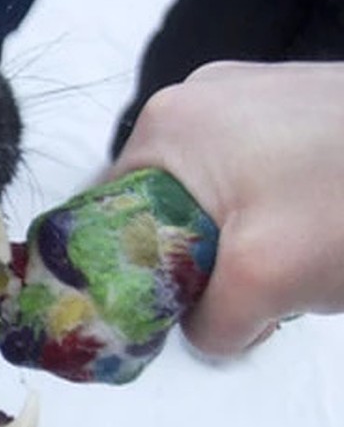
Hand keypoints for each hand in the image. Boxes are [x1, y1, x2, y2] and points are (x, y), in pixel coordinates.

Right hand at [109, 61, 343, 354]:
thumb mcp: (264, 282)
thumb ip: (211, 324)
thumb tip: (204, 333)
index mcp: (167, 125)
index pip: (108, 212)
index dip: (129, 269)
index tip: (172, 308)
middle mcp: (198, 97)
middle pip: (162, 203)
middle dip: (196, 260)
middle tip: (247, 295)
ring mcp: (250, 93)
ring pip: (214, 193)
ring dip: (241, 242)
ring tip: (294, 267)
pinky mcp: (295, 103)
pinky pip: (256, 173)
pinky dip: (276, 214)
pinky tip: (319, 234)